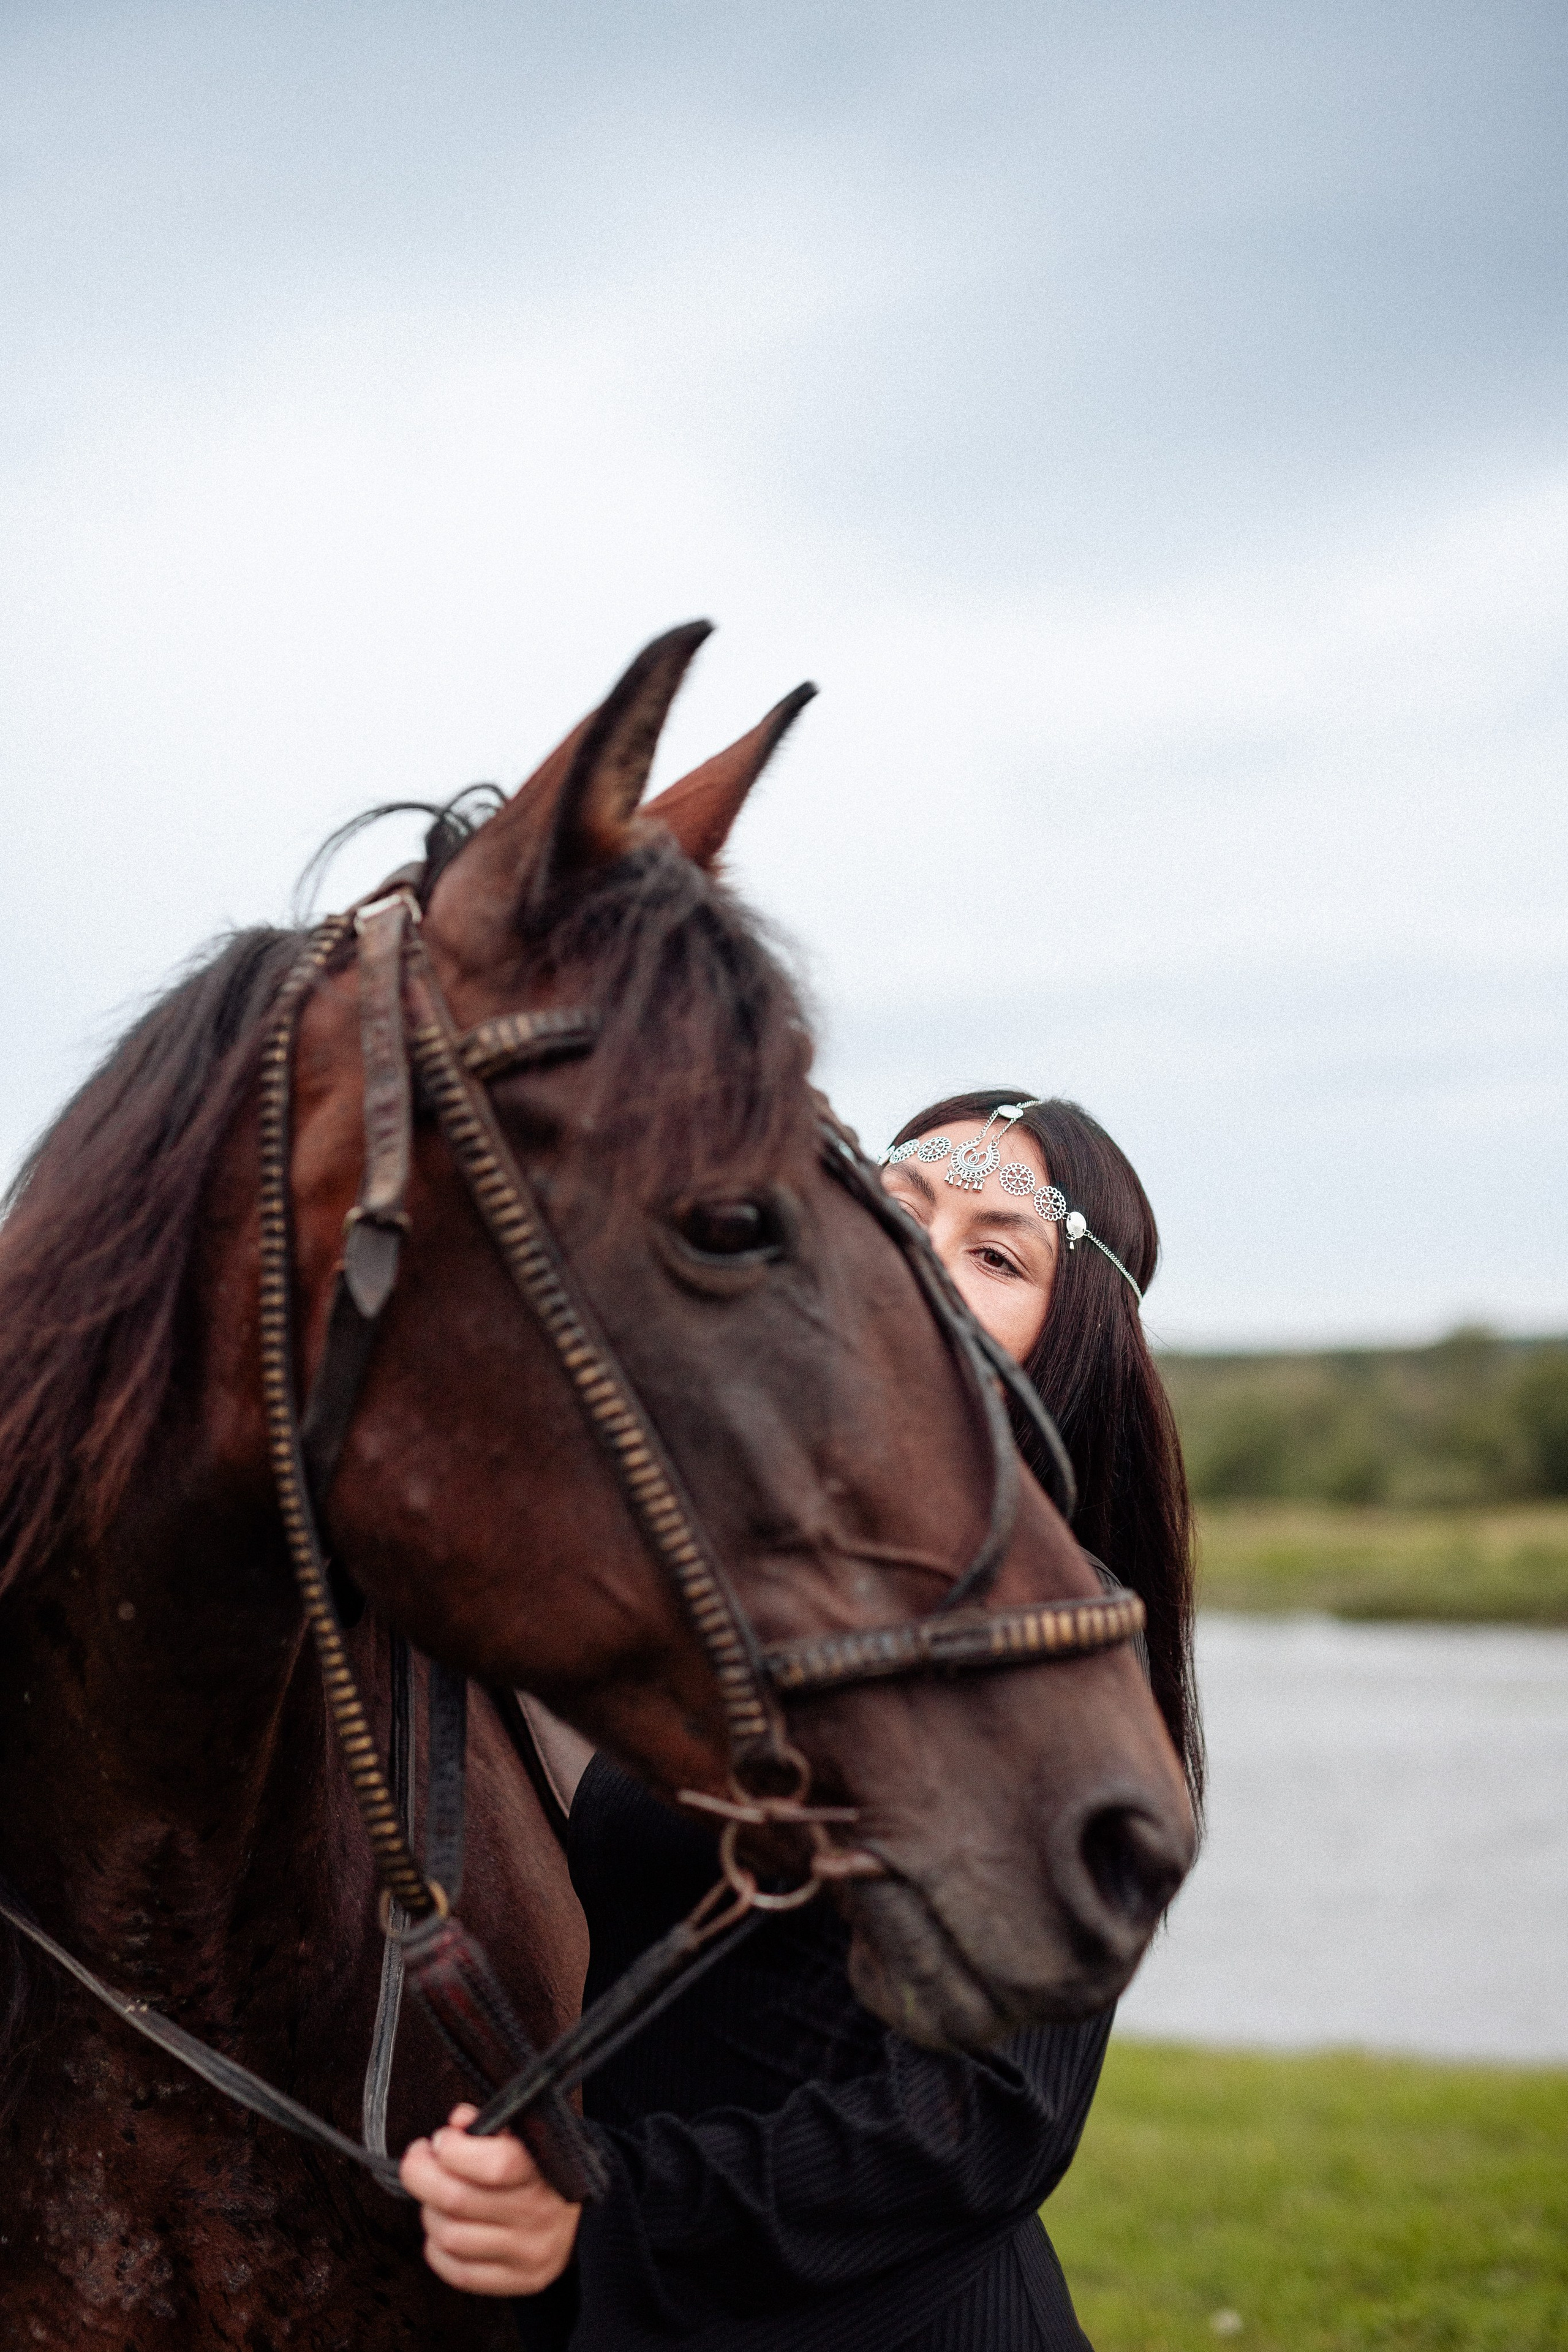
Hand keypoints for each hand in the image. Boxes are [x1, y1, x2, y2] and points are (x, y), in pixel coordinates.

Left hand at [400, 2103, 581, 2296]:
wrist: (586, 2218)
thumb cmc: (544, 2171)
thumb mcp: (527, 2136)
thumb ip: (491, 2124)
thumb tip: (457, 2122)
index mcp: (546, 2170)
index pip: (494, 2164)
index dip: (454, 2150)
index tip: (441, 2138)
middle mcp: (540, 2215)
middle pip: (457, 2200)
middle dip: (422, 2175)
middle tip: (419, 2161)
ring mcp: (529, 2253)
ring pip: (451, 2236)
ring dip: (429, 2212)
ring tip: (433, 2197)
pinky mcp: (519, 2282)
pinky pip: (459, 2273)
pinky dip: (437, 2250)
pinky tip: (442, 2229)